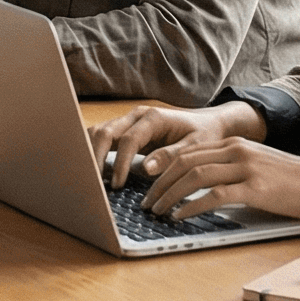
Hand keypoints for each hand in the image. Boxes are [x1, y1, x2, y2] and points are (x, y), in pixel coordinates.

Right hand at [87, 106, 228, 187]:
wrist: (207, 124)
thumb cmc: (204, 135)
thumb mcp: (195, 147)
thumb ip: (171, 156)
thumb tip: (145, 169)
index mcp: (153, 117)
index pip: (128, 139)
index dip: (120, 163)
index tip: (117, 185)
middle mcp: (136, 115)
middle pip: (104, 131)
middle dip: (95, 157)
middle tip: (95, 184)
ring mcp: (128, 121)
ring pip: (98, 132)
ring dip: (91, 154)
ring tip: (93, 180)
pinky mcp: (125, 130)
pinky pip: (103, 138)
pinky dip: (95, 153)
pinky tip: (97, 173)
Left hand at [132, 136, 299, 220]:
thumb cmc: (292, 181)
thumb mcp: (257, 165)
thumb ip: (231, 169)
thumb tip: (200, 186)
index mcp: (234, 143)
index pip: (188, 152)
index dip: (164, 168)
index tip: (150, 185)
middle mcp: (236, 150)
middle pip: (184, 162)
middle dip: (160, 182)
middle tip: (146, 201)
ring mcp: (245, 167)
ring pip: (194, 176)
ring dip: (169, 194)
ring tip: (157, 211)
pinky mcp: (254, 188)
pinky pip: (214, 195)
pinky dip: (192, 205)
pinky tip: (181, 215)